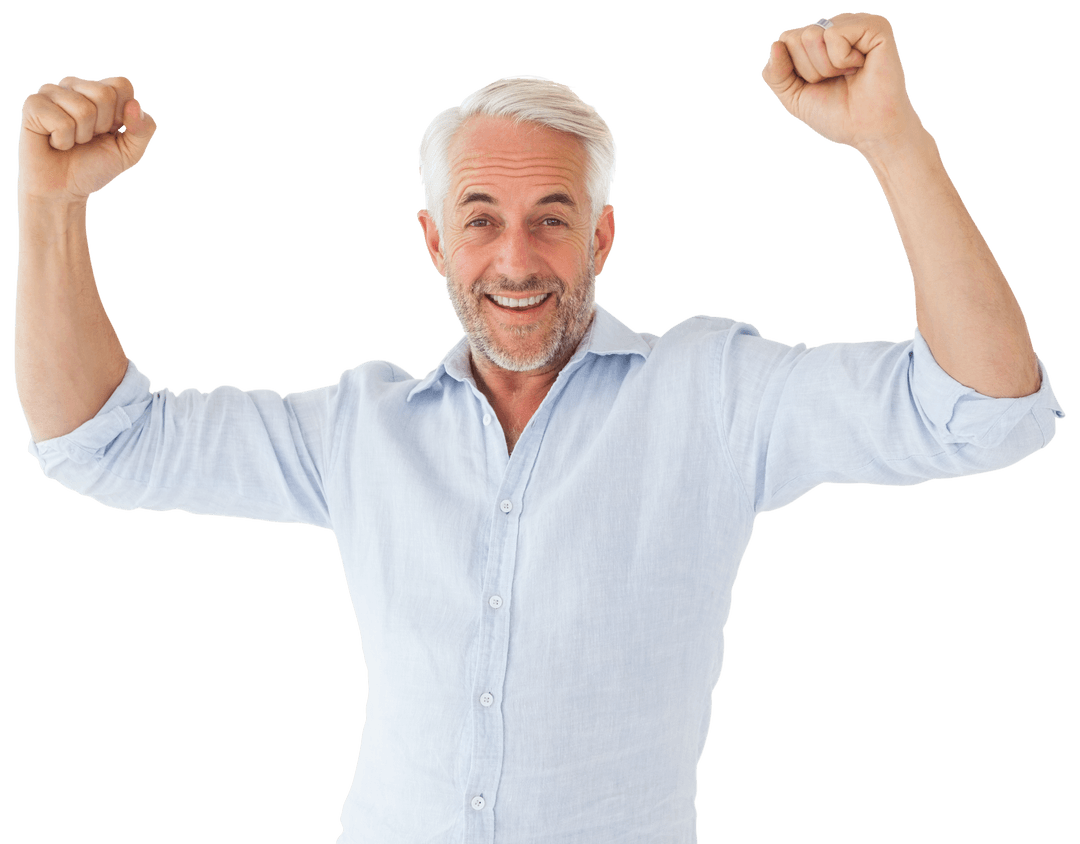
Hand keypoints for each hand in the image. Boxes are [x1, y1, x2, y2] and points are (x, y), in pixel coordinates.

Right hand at [17, 75, 156, 204]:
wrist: (64, 190)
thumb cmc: (94, 167)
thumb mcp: (129, 152)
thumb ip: (143, 130)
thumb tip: (134, 104)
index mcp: (98, 90)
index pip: (121, 84)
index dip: (122, 115)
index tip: (110, 131)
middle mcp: (74, 85)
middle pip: (104, 94)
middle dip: (103, 127)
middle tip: (87, 139)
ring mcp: (51, 92)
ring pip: (84, 109)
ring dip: (82, 136)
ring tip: (71, 141)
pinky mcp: (33, 105)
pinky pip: (62, 122)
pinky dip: (63, 141)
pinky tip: (54, 143)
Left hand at [761, 12, 923, 153]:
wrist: (868, 131)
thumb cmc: (836, 114)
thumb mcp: (794, 97)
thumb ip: (776, 74)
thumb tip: (775, 45)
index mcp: (817, 40)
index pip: (785, 41)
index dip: (794, 71)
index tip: (818, 85)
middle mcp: (835, 27)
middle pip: (795, 38)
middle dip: (809, 71)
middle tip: (836, 81)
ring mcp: (854, 24)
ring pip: (811, 35)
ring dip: (825, 67)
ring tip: (848, 74)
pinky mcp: (874, 26)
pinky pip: (835, 34)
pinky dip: (842, 59)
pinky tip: (861, 66)